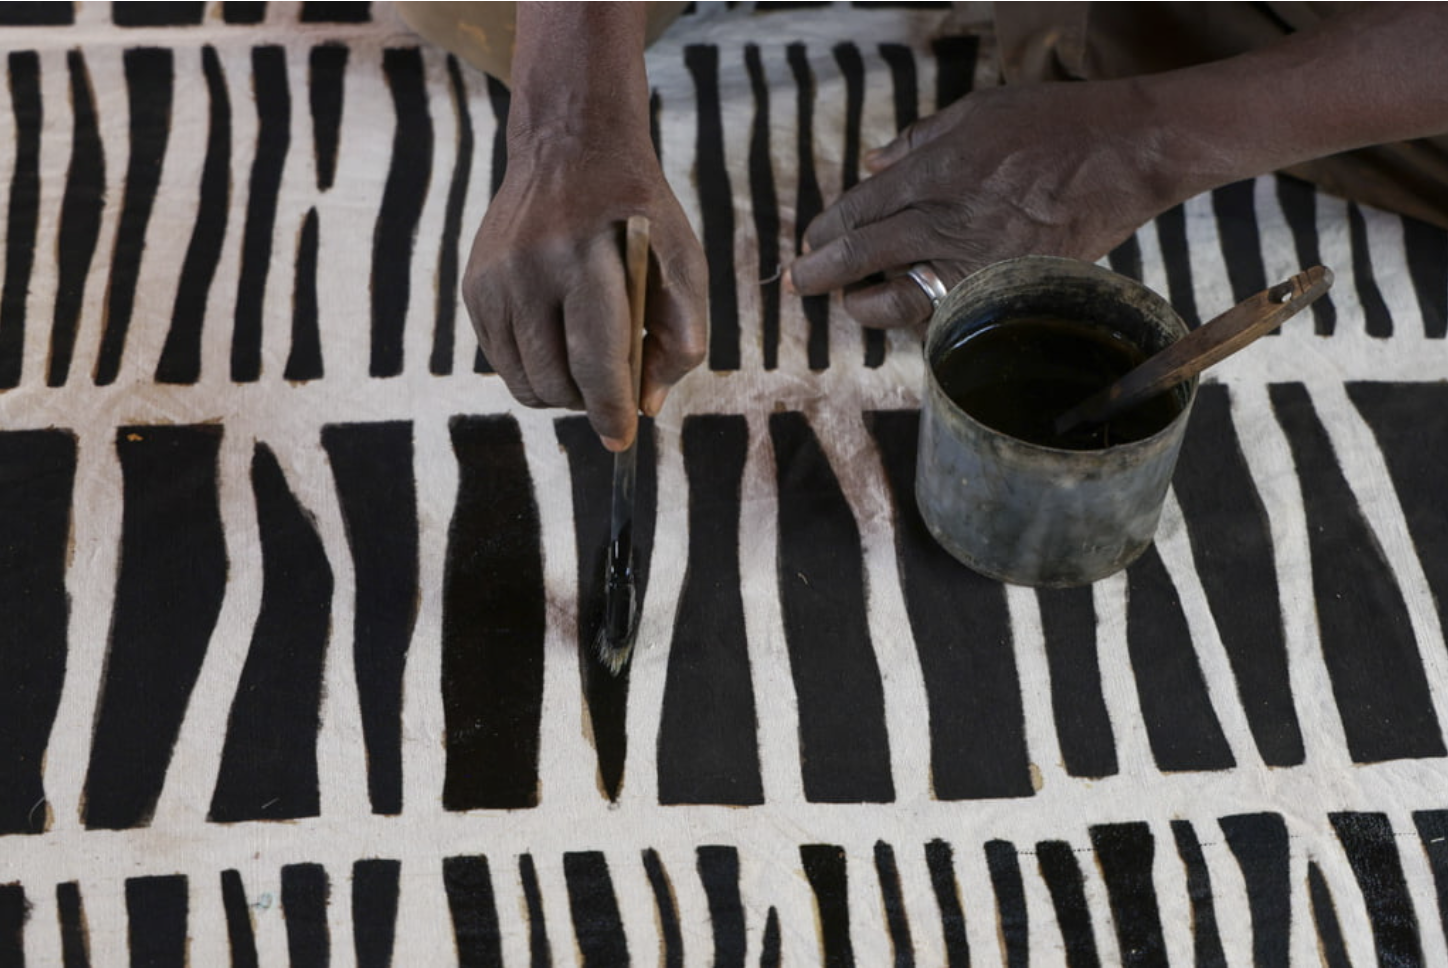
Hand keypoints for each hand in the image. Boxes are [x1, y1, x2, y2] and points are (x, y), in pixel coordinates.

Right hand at [460, 3, 706, 451]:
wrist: (571, 148)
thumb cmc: (638, 213)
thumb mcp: (682, 261)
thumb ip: (679, 338)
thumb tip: (647, 406)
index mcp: (587, 261)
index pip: (597, 360)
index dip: (612, 410)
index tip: (623, 439)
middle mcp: (529, 270)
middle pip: (557, 380)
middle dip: (590, 401)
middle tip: (614, 388)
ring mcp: (493, 280)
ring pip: (524, 380)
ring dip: (561, 391)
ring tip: (588, 364)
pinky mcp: (473, 287)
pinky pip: (502, 361)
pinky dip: (534, 369)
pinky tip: (559, 339)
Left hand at [786, 79, 1176, 327]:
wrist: (1129, 153)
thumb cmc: (1054, 123)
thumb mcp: (977, 111)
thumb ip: (919, 141)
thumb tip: (872, 163)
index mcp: (936, 173)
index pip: (861, 211)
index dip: (826, 232)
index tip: (808, 244)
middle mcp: (949, 221)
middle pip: (865, 257)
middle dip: (822, 274)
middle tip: (797, 284)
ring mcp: (979, 261)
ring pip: (901, 300)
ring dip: (866, 305)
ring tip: (852, 304)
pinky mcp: (1008, 287)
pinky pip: (950, 313)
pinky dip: (922, 316)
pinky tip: (910, 310)